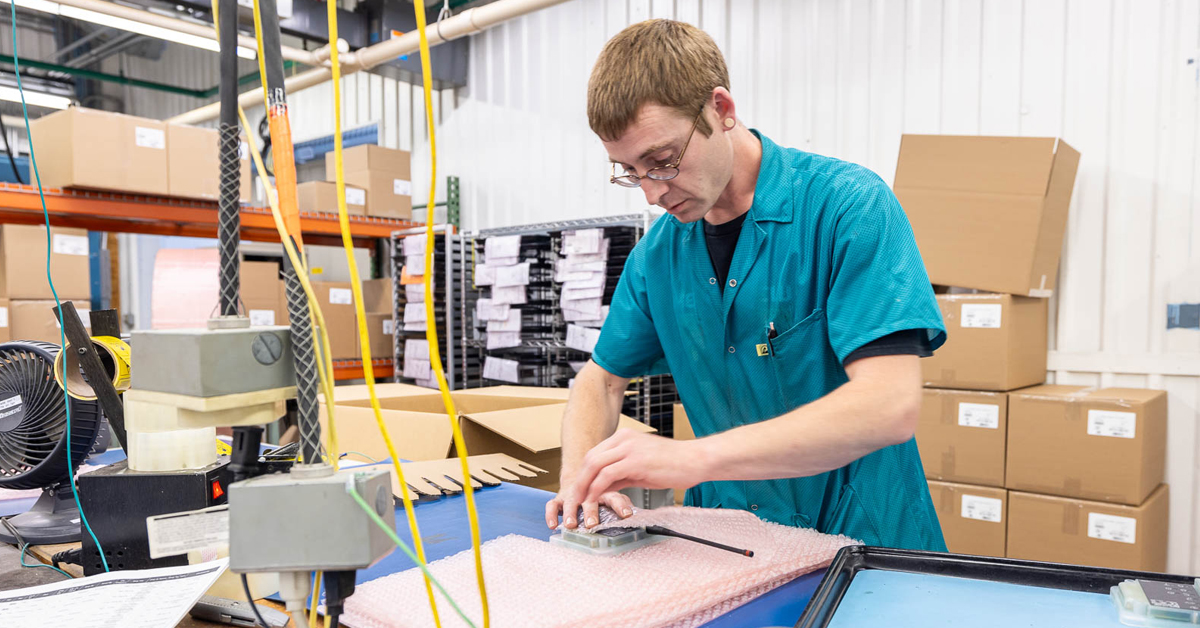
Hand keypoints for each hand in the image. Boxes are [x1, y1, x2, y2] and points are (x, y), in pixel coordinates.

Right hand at [544, 490, 632, 529]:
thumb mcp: (615, 493)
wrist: (583, 473)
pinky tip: (553, 525)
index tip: (626, 515)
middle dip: (590, 512)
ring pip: (570, 501)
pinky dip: (551, 514)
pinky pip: (552, 505)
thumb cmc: (602, 488)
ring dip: (570, 512)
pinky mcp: (560, 499)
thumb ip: (623, 503)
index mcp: (606, 489)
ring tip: (571, 524)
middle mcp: (588, 491)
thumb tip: (636, 515)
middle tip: (592, 524)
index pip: (614, 496)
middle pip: (589, 499)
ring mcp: (573, 494)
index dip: (620, 505)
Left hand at [568, 430, 708, 515]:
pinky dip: (596, 490)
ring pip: (593, 467)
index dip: (583, 475)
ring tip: (579, 507)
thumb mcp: (642, 467)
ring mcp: (628, 448)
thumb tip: (605, 487)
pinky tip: (594, 503)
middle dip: (577, 483)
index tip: (578, 493)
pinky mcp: (634, 461)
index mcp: (624, 437)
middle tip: (572, 502)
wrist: (696, 460)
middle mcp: (623, 439)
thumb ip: (622, 473)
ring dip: (583, 489)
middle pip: (589, 459)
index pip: (594, 455)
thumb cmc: (675, 464)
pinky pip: (606, 476)